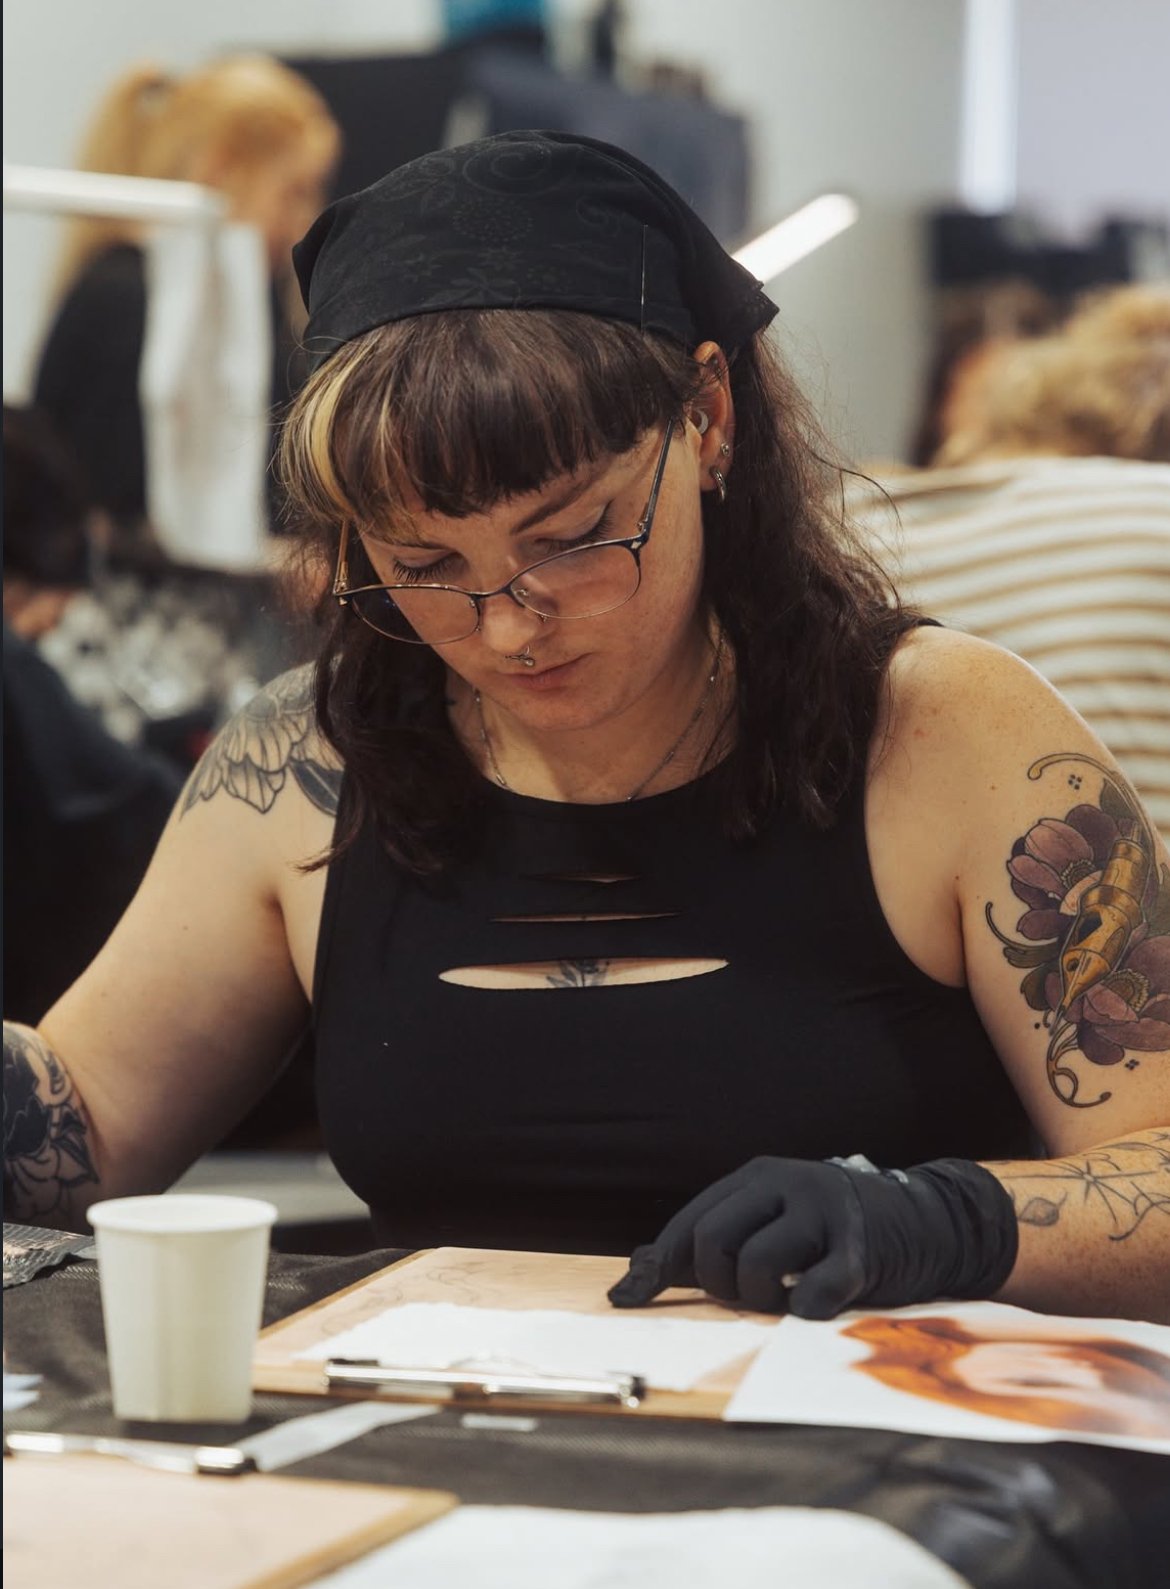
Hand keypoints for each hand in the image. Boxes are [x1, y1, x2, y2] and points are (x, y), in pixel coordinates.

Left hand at [607, 1155, 1018, 1318]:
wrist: (927, 1222)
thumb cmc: (830, 1230)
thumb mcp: (771, 1220)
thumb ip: (712, 1241)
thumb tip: (632, 1279)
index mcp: (757, 1176)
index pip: (691, 1222)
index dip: (659, 1266)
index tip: (629, 1298)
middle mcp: (788, 1183)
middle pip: (713, 1243)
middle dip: (718, 1284)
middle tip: (746, 1293)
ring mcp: (825, 1214)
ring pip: (755, 1270)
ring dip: (760, 1301)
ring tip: (783, 1295)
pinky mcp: (859, 1254)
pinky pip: (808, 1297)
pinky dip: (802, 1311)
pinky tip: (813, 1302)